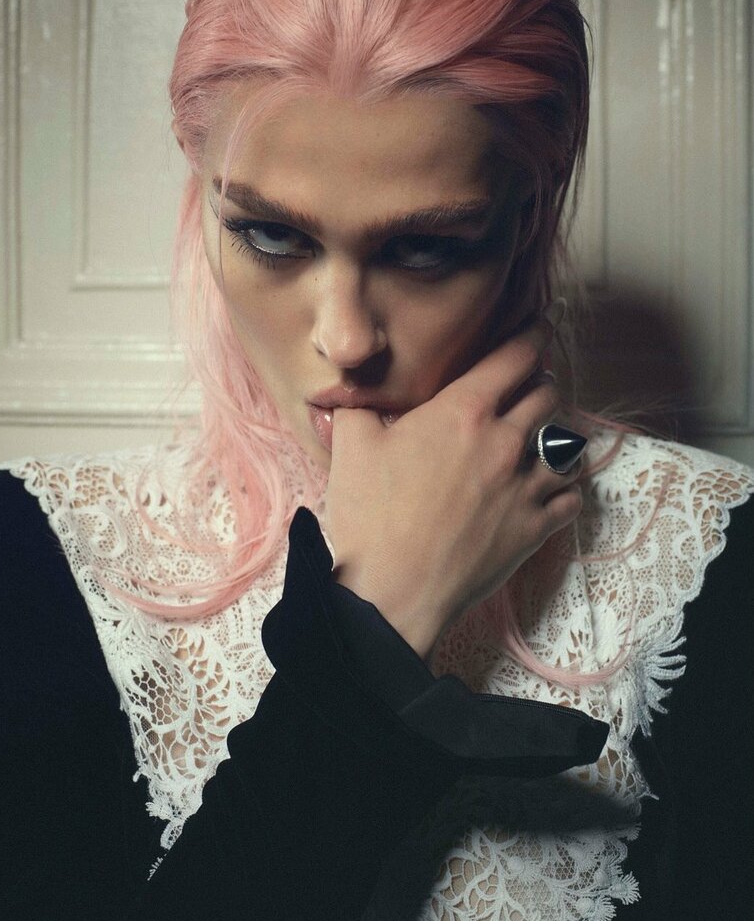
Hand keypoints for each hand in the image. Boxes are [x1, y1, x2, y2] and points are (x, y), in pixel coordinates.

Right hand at [325, 309, 582, 659]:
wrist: (391, 592)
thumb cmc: (369, 518)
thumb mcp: (351, 447)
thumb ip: (358, 406)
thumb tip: (349, 385)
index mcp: (462, 413)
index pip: (513, 358)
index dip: (530, 336)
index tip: (536, 329)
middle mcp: (504, 442)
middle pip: (545, 395)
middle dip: (540, 384)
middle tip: (530, 385)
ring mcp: (525, 487)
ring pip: (564, 445)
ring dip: (554, 437)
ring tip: (542, 439)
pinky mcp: (534, 529)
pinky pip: (570, 498)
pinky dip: (565, 489)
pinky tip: (552, 490)